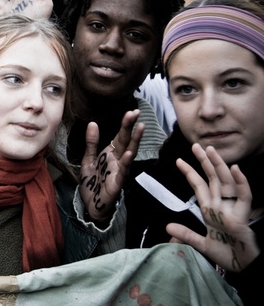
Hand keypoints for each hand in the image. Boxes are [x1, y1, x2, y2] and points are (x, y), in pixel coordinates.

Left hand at [80, 110, 142, 221]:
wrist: (90, 204)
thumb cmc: (92, 182)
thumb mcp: (88, 159)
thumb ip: (91, 142)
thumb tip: (93, 122)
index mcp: (111, 153)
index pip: (120, 135)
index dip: (126, 124)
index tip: (131, 111)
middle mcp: (118, 160)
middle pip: (126, 141)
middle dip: (131, 127)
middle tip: (136, 113)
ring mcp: (119, 170)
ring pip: (130, 153)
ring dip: (135, 141)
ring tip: (140, 127)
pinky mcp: (117, 182)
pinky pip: (123, 171)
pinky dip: (126, 162)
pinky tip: (129, 153)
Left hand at [167, 144, 259, 271]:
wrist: (243, 266)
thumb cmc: (227, 254)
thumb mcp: (202, 244)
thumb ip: (186, 234)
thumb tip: (167, 227)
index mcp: (211, 209)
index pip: (199, 186)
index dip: (190, 173)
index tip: (178, 160)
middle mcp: (221, 205)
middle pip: (213, 178)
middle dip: (204, 162)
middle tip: (195, 145)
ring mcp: (232, 209)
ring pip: (227, 182)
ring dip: (219, 165)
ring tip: (211, 149)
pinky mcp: (243, 216)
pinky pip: (244, 197)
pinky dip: (241, 183)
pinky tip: (236, 169)